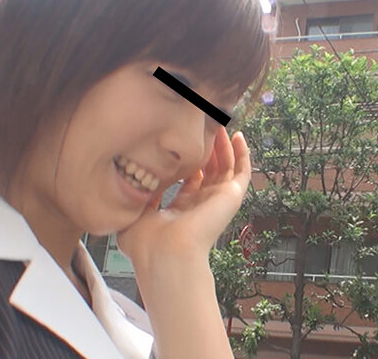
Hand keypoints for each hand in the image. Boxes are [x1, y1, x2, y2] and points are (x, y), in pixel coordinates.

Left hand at [117, 126, 250, 269]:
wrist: (165, 253)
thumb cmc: (146, 245)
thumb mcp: (136, 215)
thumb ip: (140, 196)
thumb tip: (142, 177)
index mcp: (180, 212)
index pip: (189, 183)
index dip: (186, 164)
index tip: (181, 145)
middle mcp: (201, 206)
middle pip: (209, 172)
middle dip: (207, 150)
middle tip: (203, 128)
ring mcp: (217, 201)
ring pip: (226, 168)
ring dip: (223, 146)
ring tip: (218, 124)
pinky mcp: (230, 197)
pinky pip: (242, 172)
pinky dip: (242, 154)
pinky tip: (238, 137)